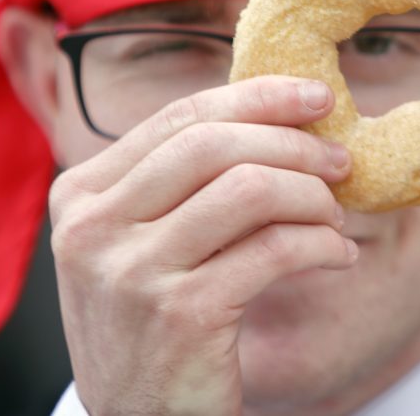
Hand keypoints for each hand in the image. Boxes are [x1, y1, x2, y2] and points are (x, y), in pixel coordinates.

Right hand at [50, 76, 357, 414]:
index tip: (313, 97)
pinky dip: (321, 244)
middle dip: (292, 143)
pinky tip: (337, 254)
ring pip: (249, 190)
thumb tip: (272, 114)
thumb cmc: (148, 323)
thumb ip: (175, 181)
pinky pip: (274, 250)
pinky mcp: (181, 315)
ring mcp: (133, 272)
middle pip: (213, 144)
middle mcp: (94, 228)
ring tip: (334, 215)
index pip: (176, 119)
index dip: (255, 98)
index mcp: (80, 195)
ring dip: (312, 196)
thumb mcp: (136, 242)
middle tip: (339, 160)